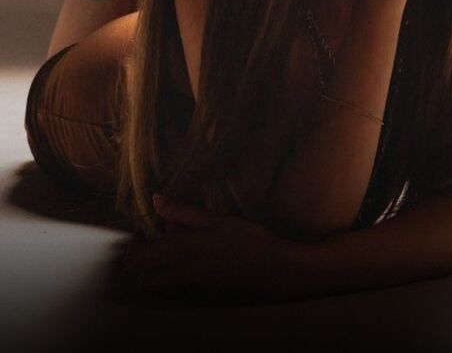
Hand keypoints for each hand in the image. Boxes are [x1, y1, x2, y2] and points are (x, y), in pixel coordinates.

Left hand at [113, 196, 301, 302]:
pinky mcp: (197, 298)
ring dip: (147, 272)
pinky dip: (163, 279)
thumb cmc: (250, 241)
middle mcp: (180, 275)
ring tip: (163, 252)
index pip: (136, 259)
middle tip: (147, 244)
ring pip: (151, 288)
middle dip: (134, 263)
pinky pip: (167, 291)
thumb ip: (184, 211)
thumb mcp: (219, 220)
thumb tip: (156, 200)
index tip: (141, 231)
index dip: (130, 247)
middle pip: (137, 280)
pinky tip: (182, 262)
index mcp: (183, 251)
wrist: (276, 274)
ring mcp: (188, 290)